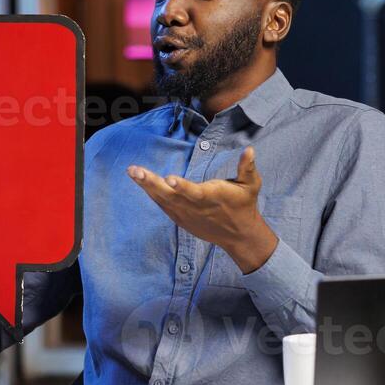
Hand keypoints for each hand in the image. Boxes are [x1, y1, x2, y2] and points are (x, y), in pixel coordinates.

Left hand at [127, 146, 277, 273]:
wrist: (238, 235)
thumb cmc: (244, 205)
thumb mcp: (251, 185)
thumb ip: (247, 167)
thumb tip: (249, 149)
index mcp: (212, 197)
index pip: (195, 192)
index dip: (182, 187)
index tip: (169, 179)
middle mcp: (196, 207)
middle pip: (171, 196)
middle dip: (152, 183)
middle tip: (135, 171)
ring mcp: (186, 214)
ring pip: (163, 200)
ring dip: (147, 186)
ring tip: (133, 172)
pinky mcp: (181, 218)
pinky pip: (163, 205)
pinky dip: (152, 194)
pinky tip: (140, 181)